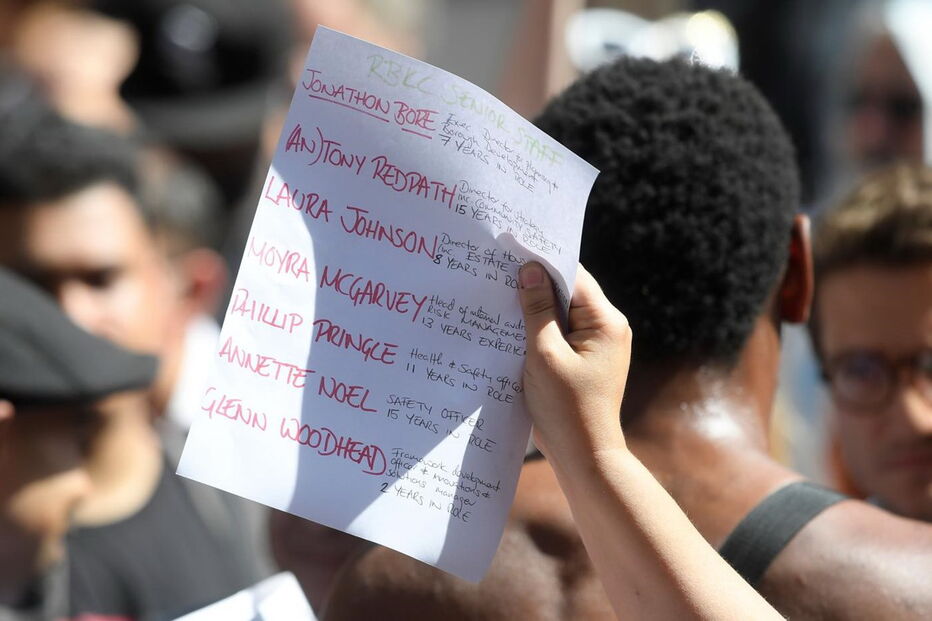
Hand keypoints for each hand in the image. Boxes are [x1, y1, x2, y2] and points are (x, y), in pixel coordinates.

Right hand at [517, 262, 630, 465]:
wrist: (585, 456)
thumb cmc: (566, 409)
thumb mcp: (544, 355)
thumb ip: (536, 310)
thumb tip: (529, 269)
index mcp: (606, 321)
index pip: (573, 275)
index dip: (542, 262)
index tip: (512, 250)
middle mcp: (607, 328)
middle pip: (567, 292)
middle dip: (534, 285)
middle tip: (498, 273)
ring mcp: (596, 345)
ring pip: (561, 313)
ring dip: (533, 310)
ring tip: (500, 299)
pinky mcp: (584, 360)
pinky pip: (559, 334)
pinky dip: (538, 331)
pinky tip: (512, 330)